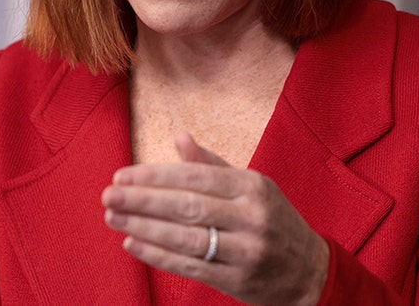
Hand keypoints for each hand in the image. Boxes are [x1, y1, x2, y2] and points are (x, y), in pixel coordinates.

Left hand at [102, 132, 328, 304]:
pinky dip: (158, 256)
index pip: (194, 177)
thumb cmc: (273, 220)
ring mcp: (245, 250)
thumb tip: (180, 137)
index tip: (122, 175)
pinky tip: (132, 244)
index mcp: (251, 186)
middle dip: (142, 200)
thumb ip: (213, 164)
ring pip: (186, 237)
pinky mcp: (237, 280)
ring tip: (113, 218)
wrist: (309, 271)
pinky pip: (191, 266)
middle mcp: (250, 216)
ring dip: (144, 227)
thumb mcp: (252, 186)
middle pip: (187, 206)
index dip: (155, 176)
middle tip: (109, 195)